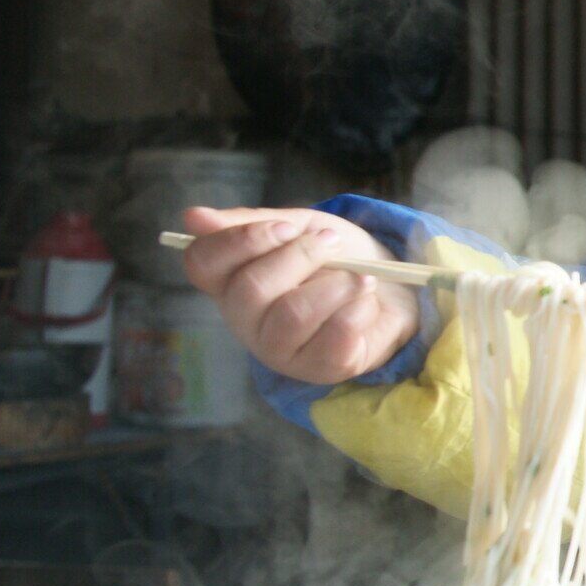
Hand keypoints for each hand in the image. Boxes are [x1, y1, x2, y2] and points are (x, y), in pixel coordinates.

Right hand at [178, 206, 420, 385]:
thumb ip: (251, 222)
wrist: (391, 288)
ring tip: (362, 276)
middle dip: (302, 255)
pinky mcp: (318, 368)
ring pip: (294, 314)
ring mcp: (278, 349)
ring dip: (338, 283)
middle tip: (332, 242)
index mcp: (229, 280)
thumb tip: (194, 217)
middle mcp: (244, 319)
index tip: (287, 227)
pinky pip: (335, 335)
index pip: (203, 262)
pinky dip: (359, 308)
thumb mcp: (297, 227)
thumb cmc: (333, 258)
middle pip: (251, 287)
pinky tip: (366, 301)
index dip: (242, 240)